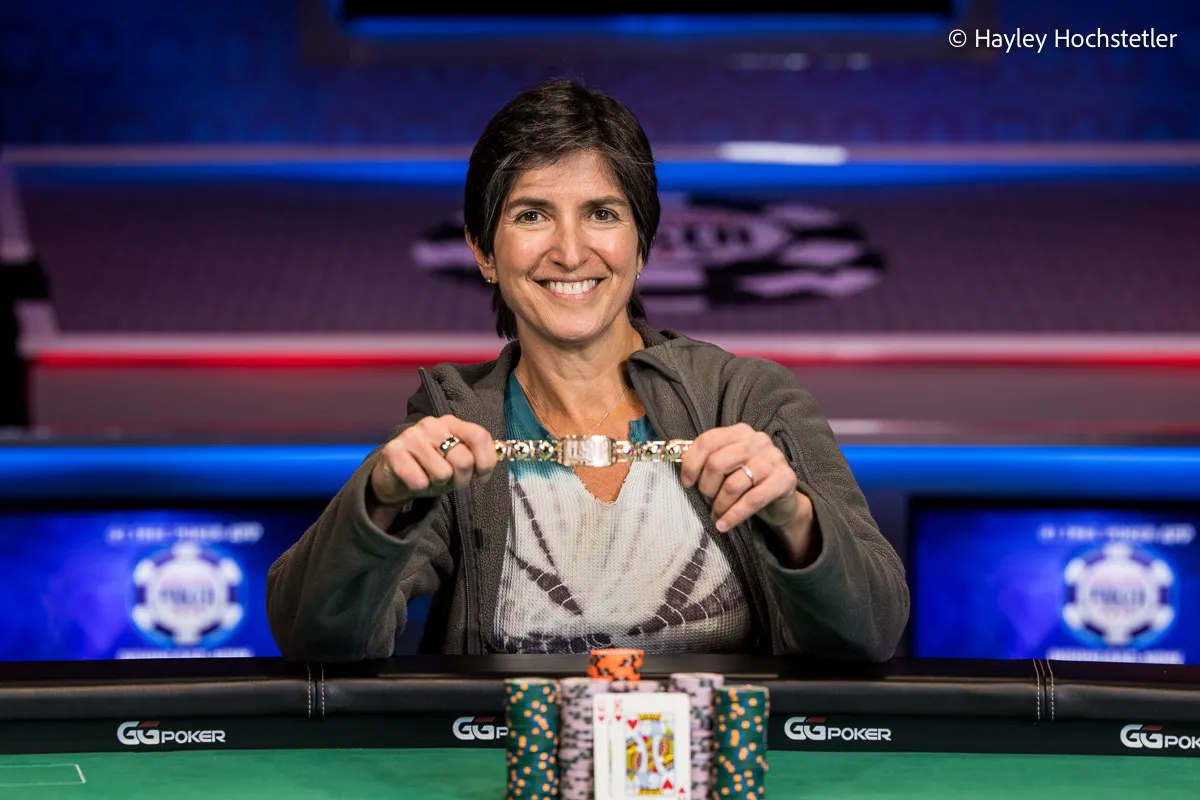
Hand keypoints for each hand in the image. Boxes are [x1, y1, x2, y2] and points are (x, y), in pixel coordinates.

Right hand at [370, 415, 497, 507]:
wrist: (394, 474)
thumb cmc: (431, 468)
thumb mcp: (457, 462)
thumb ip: (475, 458)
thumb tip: (496, 460)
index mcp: (452, 423)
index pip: (479, 436)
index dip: (486, 461)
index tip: (482, 477)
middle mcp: (432, 424)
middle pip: (463, 459)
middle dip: (462, 480)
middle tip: (451, 481)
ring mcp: (412, 436)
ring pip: (442, 473)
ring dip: (438, 484)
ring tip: (430, 478)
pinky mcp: (393, 451)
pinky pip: (419, 481)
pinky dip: (420, 488)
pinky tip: (414, 480)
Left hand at [680, 423, 810, 538]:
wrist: (781, 500)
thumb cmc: (747, 481)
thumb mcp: (728, 466)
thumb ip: (707, 459)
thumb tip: (676, 461)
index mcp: (740, 432)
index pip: (707, 441)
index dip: (691, 464)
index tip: (686, 483)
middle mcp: (757, 440)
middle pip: (717, 463)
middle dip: (706, 487)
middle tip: (706, 500)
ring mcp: (773, 458)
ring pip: (733, 484)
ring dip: (719, 505)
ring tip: (715, 515)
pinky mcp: (785, 479)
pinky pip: (752, 500)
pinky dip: (734, 516)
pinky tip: (723, 525)